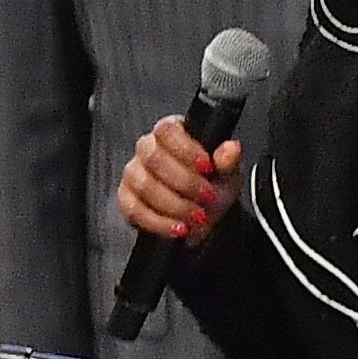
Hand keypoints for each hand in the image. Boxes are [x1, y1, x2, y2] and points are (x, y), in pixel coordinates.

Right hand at [113, 115, 239, 246]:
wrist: (204, 218)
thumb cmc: (212, 187)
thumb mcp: (227, 173)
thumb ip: (228, 160)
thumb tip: (231, 148)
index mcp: (172, 133)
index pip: (167, 130)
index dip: (186, 149)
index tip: (206, 167)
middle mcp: (148, 149)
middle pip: (153, 158)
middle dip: (184, 182)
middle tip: (207, 196)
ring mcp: (134, 173)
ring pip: (145, 185)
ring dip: (175, 205)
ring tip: (197, 216)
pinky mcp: (126, 199)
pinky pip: (134, 210)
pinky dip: (160, 222)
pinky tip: (179, 227)